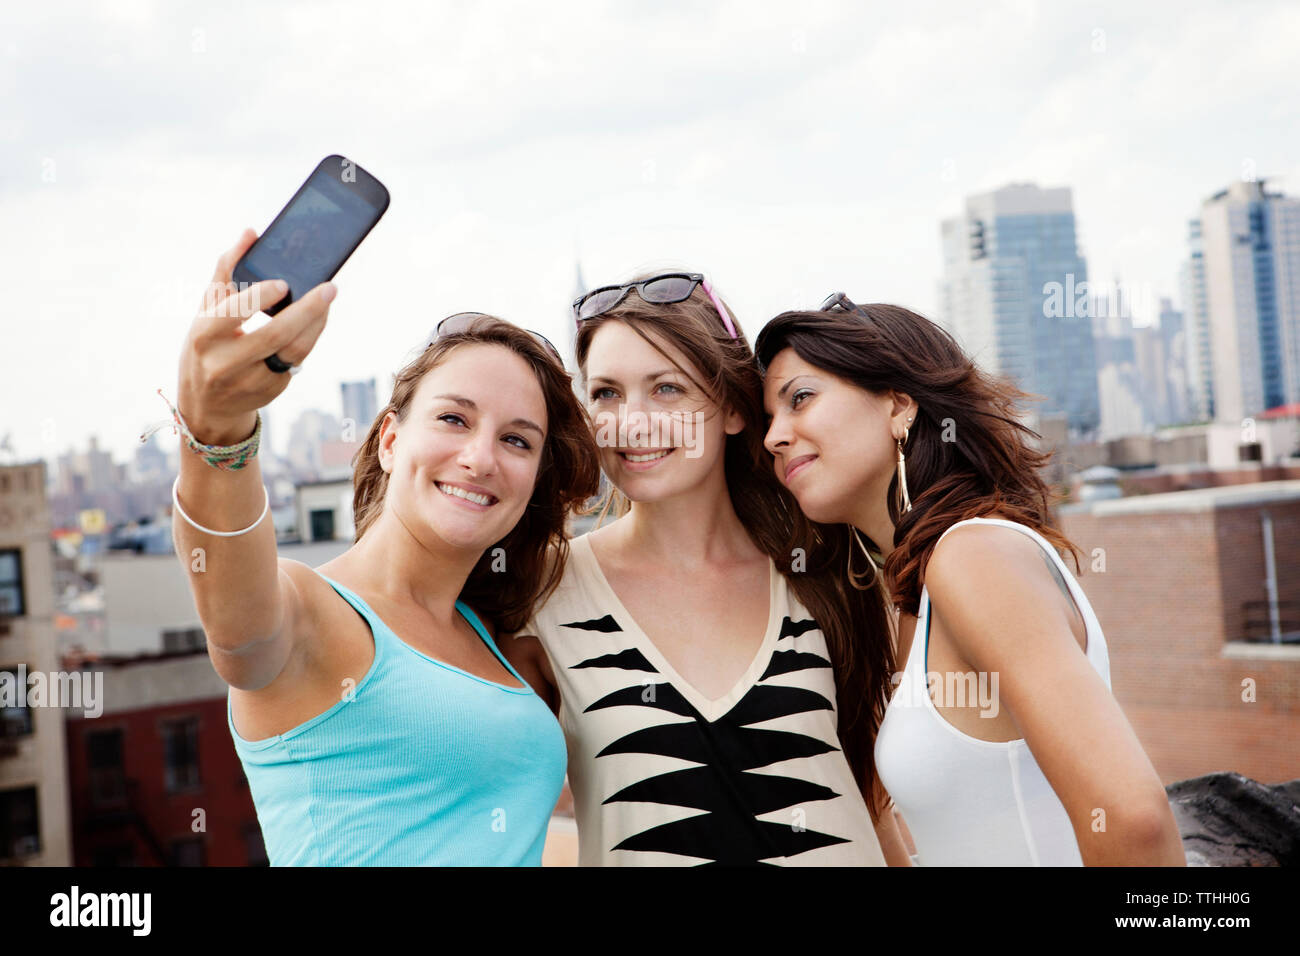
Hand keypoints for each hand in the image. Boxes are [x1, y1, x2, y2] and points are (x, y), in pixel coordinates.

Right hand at [177, 229, 336, 443]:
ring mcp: (250, 382)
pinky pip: (297, 361)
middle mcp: (225, 363)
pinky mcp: (271, 391)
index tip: (284, 283)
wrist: (206, 403)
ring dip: (315, 323)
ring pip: (293, 352)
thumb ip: (226, 270)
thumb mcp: (207, 310)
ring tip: (327, 299)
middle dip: (305, 311)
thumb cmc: (208, 344)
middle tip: (329, 288)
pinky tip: (318, 318)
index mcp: (204, 337)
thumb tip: (250, 233)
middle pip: (273, 336)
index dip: (258, 298)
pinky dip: (310, 337)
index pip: (231, 315)